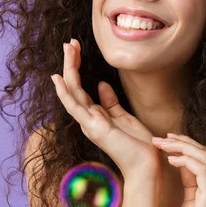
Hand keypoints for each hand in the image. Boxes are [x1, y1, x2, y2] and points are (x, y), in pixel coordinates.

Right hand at [51, 38, 161, 179]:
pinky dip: (65, 93)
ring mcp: (88, 123)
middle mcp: (87, 118)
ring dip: (69, 69)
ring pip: (72, 92)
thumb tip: (102, 84)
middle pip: (74, 86)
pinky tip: (59, 78)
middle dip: (72, 63)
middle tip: (69, 42)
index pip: (80, 87)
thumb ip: (111, 102)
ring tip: (67, 50)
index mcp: (94, 115)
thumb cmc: (137, 144)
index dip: (77, 66)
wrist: (146, 164)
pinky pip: (75, 107)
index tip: (77, 48)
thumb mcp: (124, 117)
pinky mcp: (94, 128)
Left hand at [152, 133, 205, 206]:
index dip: (186, 143)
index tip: (166, 138)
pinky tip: (170, 159)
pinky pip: (203, 171)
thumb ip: (188, 181)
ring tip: (161, 145)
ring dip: (181, 147)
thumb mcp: (186, 201)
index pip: (205, 156)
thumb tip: (179, 157)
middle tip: (159, 138)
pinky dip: (186, 161)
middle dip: (182, 141)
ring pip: (205, 157)